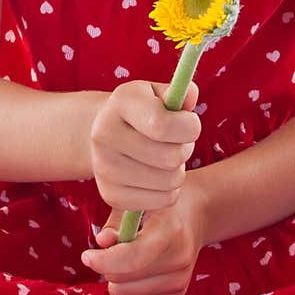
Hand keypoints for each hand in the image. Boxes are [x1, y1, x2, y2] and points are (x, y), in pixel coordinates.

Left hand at [81, 175, 208, 294]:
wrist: (194, 214)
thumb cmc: (158, 206)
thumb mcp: (138, 202)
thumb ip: (117, 222)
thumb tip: (102, 242)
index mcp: (169, 229)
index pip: (132, 258)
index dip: (104, 261)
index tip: (87, 255)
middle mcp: (179, 258)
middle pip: (124, 281)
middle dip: (107, 267)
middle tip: (112, 250)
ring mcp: (181, 279)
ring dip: (115, 281)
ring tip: (124, 261)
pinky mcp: (178, 294)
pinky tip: (130, 276)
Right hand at [89, 79, 200, 213]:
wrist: (107, 132)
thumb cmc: (142, 110)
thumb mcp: (158, 93)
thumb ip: (178, 93)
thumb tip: (190, 96)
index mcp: (119, 103)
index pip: (162, 125)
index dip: (189, 127)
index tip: (191, 123)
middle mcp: (104, 135)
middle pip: (169, 157)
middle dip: (185, 148)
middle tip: (178, 141)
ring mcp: (104, 168)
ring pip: (169, 182)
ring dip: (178, 170)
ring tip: (167, 156)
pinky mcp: (110, 195)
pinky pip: (162, 200)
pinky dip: (169, 190)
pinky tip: (158, 175)